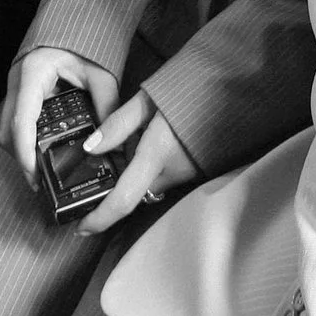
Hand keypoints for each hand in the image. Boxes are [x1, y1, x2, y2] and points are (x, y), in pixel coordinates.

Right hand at [2, 48, 120, 188]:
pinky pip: (14, 122)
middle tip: (42, 181)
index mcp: (33, 73)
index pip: (22, 119)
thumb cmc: (84, 44)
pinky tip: (42, 151)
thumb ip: (107, 107)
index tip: (35, 174)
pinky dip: (24, 140)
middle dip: (22, 158)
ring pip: (7, 129)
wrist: (73, 23)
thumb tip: (115, 145)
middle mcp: (17, 81)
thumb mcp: (100, 74)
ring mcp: (14, 87)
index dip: (25, 151)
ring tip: (43, 172)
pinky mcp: (19, 93)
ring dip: (21, 151)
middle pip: (8, 131)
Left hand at [75, 90, 201, 236]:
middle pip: (135, 192)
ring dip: (135, 173)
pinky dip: (151, 167)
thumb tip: (90, 148)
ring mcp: (188, 173)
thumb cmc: (188, 87)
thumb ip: (118, 124)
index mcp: (156, 154)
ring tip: (129, 142)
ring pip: (150, 183)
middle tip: (101, 163)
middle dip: (116, 184)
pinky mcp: (197, 170)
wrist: (233, 87)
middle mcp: (173, 172)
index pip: (124, 199)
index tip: (81, 228)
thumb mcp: (147, 98)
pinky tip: (150, 141)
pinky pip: (165, 175)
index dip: (101, 218)